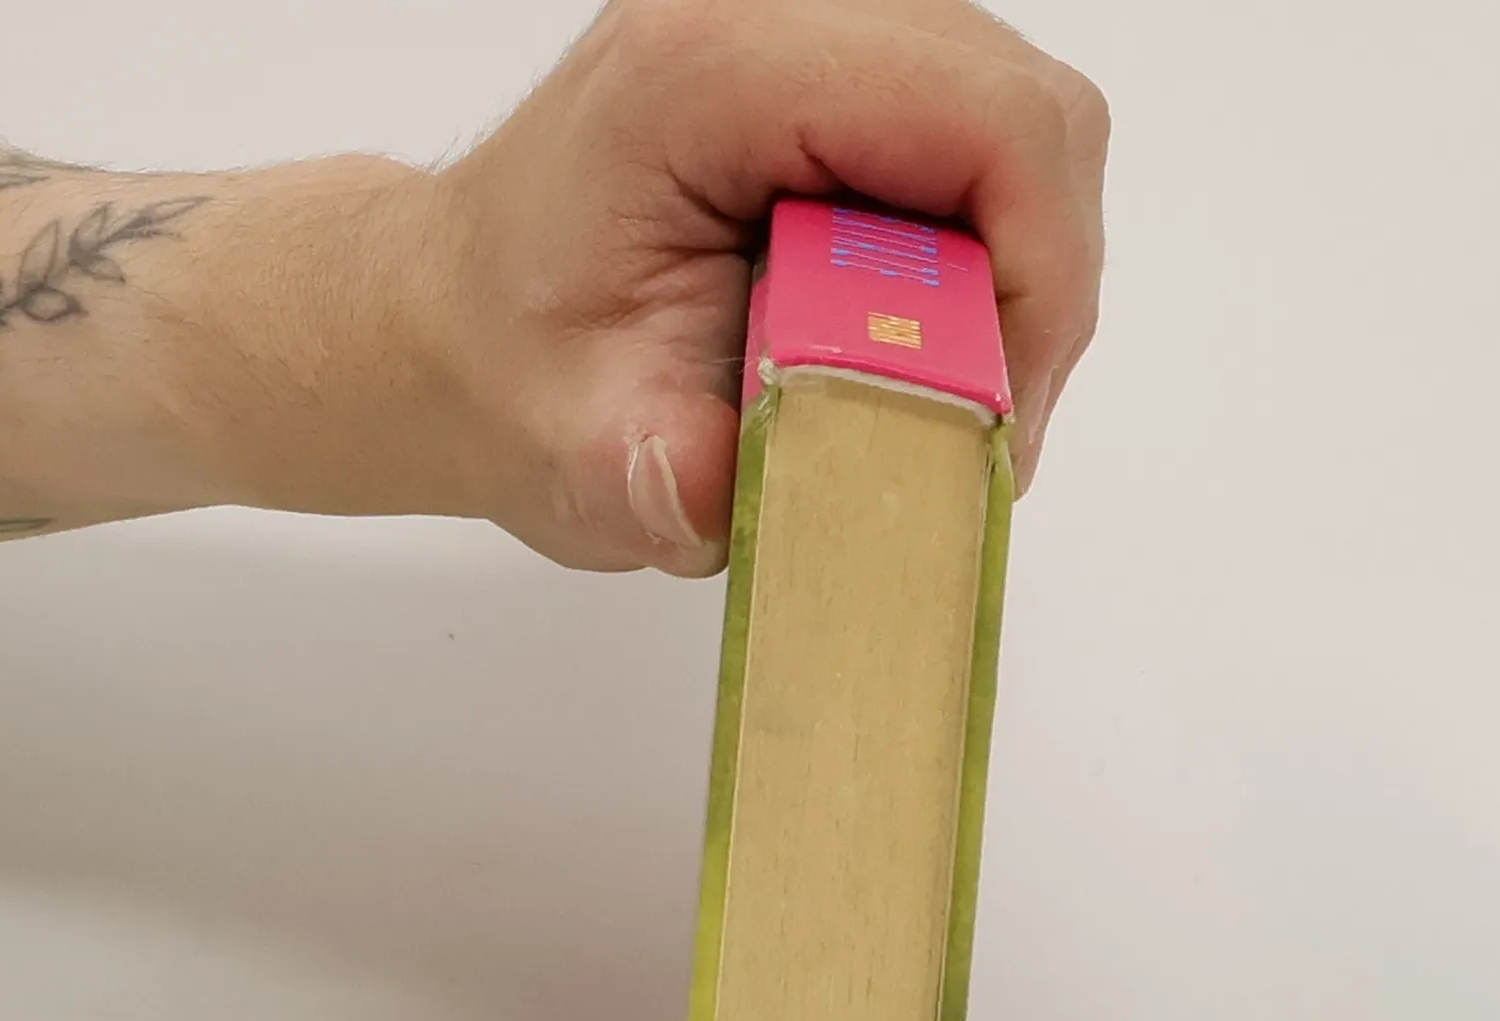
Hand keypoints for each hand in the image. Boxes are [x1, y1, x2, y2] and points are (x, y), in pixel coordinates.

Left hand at [413, 0, 1108, 575]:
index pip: (984, 122)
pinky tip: (919, 340)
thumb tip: (717, 493)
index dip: (1034, 279)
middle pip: (1030, 117)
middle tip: (978, 425)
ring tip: (944, 395)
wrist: (462, 322)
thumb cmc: (513, 369)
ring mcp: (818, 33)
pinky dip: (987, 262)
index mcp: (709, 73)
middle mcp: (777, 14)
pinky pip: (984, 150)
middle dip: (1036, 293)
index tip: (992, 420)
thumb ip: (653, 477)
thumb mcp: (569, 446)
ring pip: (1024, 132)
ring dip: (1017, 282)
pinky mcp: (842, 79)